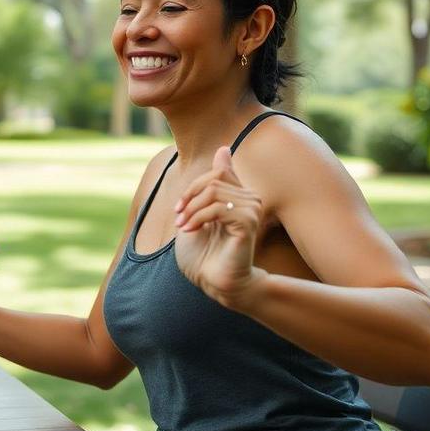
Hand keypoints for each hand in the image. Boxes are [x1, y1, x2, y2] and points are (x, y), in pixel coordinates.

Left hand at [173, 146, 267, 310]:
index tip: (179, 208)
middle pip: (213, 180)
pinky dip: (199, 217)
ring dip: (192, 210)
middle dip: (189, 198)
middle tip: (178, 219)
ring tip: (183, 227)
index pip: (218, 171)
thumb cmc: (206, 252)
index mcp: (240, 194)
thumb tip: (225, 148)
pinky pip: (219, 208)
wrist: (214, 282)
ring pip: (214, 192)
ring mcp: (251, 211)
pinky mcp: (248, 224)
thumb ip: (209, 185)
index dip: (193, 187)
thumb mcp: (198, 212)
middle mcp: (250, 199)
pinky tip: (191, 231)